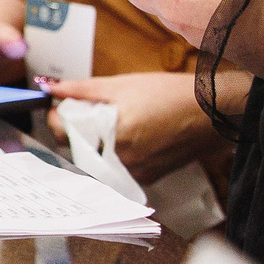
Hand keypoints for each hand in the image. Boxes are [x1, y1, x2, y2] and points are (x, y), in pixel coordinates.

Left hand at [37, 71, 217, 184]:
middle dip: (75, 129)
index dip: (57, 115)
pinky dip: (113, 152)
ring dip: (93, 142)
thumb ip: (82, 89)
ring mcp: (133, 172)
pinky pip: (116, 168)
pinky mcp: (145, 178)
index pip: (63, 132)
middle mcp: (120, 160)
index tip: (61, 105)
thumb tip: (51, 88)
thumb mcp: (122, 85)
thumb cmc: (171, 94)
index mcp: (111, 135)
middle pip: (76, 148)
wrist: (212, 113)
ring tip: (108, 121)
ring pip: (95, 159)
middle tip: (85, 110)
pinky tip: (127, 135)